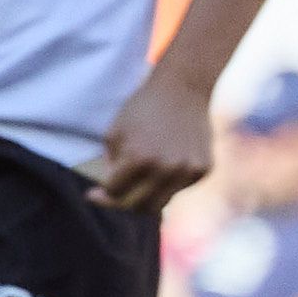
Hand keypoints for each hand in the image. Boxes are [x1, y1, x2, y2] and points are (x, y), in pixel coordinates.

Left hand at [94, 71, 215, 211]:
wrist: (183, 89)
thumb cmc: (143, 109)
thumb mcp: (115, 133)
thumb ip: (112, 166)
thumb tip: (115, 193)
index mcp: (139, 159)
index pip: (115, 193)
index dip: (101, 194)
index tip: (93, 194)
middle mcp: (166, 169)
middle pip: (139, 207)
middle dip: (122, 203)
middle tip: (116, 195)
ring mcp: (188, 171)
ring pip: (161, 202)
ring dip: (146, 195)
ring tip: (139, 180)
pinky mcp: (204, 169)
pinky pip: (180, 188)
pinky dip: (169, 182)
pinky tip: (167, 161)